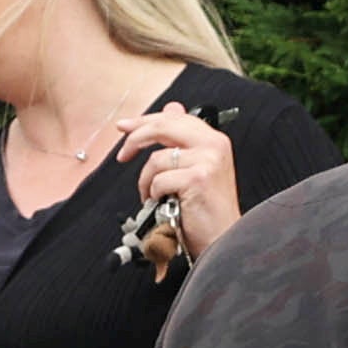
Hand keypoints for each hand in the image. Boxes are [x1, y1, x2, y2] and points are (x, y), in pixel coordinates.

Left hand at [123, 107, 241, 273]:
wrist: (224, 240)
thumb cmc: (208, 211)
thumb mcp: (197, 168)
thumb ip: (182, 141)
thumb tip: (171, 108)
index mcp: (214, 140)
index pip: (174, 118)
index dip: (145, 120)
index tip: (125, 126)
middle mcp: (214, 145)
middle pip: (163, 126)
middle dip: (136, 138)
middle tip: (123, 154)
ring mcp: (207, 160)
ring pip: (157, 159)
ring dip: (146, 181)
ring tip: (153, 196)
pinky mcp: (198, 178)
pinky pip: (159, 180)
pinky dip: (154, 194)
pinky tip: (163, 203)